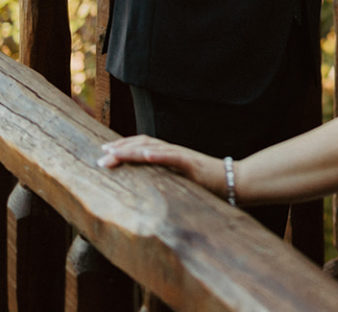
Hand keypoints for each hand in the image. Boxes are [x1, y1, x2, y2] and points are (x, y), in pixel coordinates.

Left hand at [97, 134, 226, 197]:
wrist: (235, 181)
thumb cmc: (211, 185)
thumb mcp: (184, 183)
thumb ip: (169, 181)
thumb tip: (150, 191)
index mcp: (171, 156)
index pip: (144, 146)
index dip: (124, 146)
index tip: (105, 152)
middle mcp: (174, 152)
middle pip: (143, 144)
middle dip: (121, 149)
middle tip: (101, 156)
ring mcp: (183, 156)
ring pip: (153, 148)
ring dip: (132, 150)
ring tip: (114, 154)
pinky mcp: (192, 163)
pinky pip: (173, 156)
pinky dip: (158, 154)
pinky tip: (144, 154)